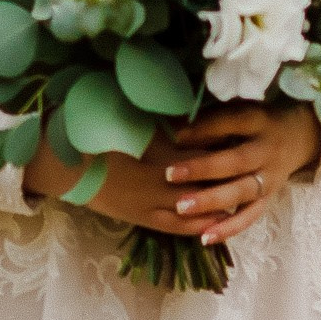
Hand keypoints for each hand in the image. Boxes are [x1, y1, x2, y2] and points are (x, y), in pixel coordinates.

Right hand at [22, 98, 320, 245]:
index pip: (204, 143)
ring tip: (247, 194)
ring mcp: (153, 199)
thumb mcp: (129, 113)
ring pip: (199, 203)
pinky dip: (201, 224)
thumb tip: (184, 93)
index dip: (226, 140)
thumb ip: (160, 108)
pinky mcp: (143, 216)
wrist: (63, 165)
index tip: (245, 132)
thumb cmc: (92, 132)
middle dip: (232, 171)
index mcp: (161, 145)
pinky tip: (218, 223)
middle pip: (209, 175)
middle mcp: (162, 175)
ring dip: (223, 200)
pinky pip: (179, 226)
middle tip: (257, 163)